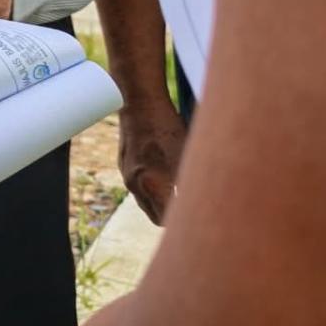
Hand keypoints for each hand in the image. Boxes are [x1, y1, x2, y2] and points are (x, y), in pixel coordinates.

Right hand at [116, 97, 187, 224]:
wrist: (139, 102)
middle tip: (193, 210)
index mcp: (152, 183)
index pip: (166, 220)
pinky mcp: (123, 165)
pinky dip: (152, 189)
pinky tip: (165, 174)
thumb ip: (190, 183)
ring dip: (161, 202)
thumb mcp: (186, 155)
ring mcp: (126, 174)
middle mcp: (135, 183)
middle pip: (155, 216)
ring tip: (180, 193)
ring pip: (146, 202)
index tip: (197, 218)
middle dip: (172, 216)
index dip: (182, 222)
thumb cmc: (168, 126)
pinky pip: (139, 188)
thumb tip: (202, 201)